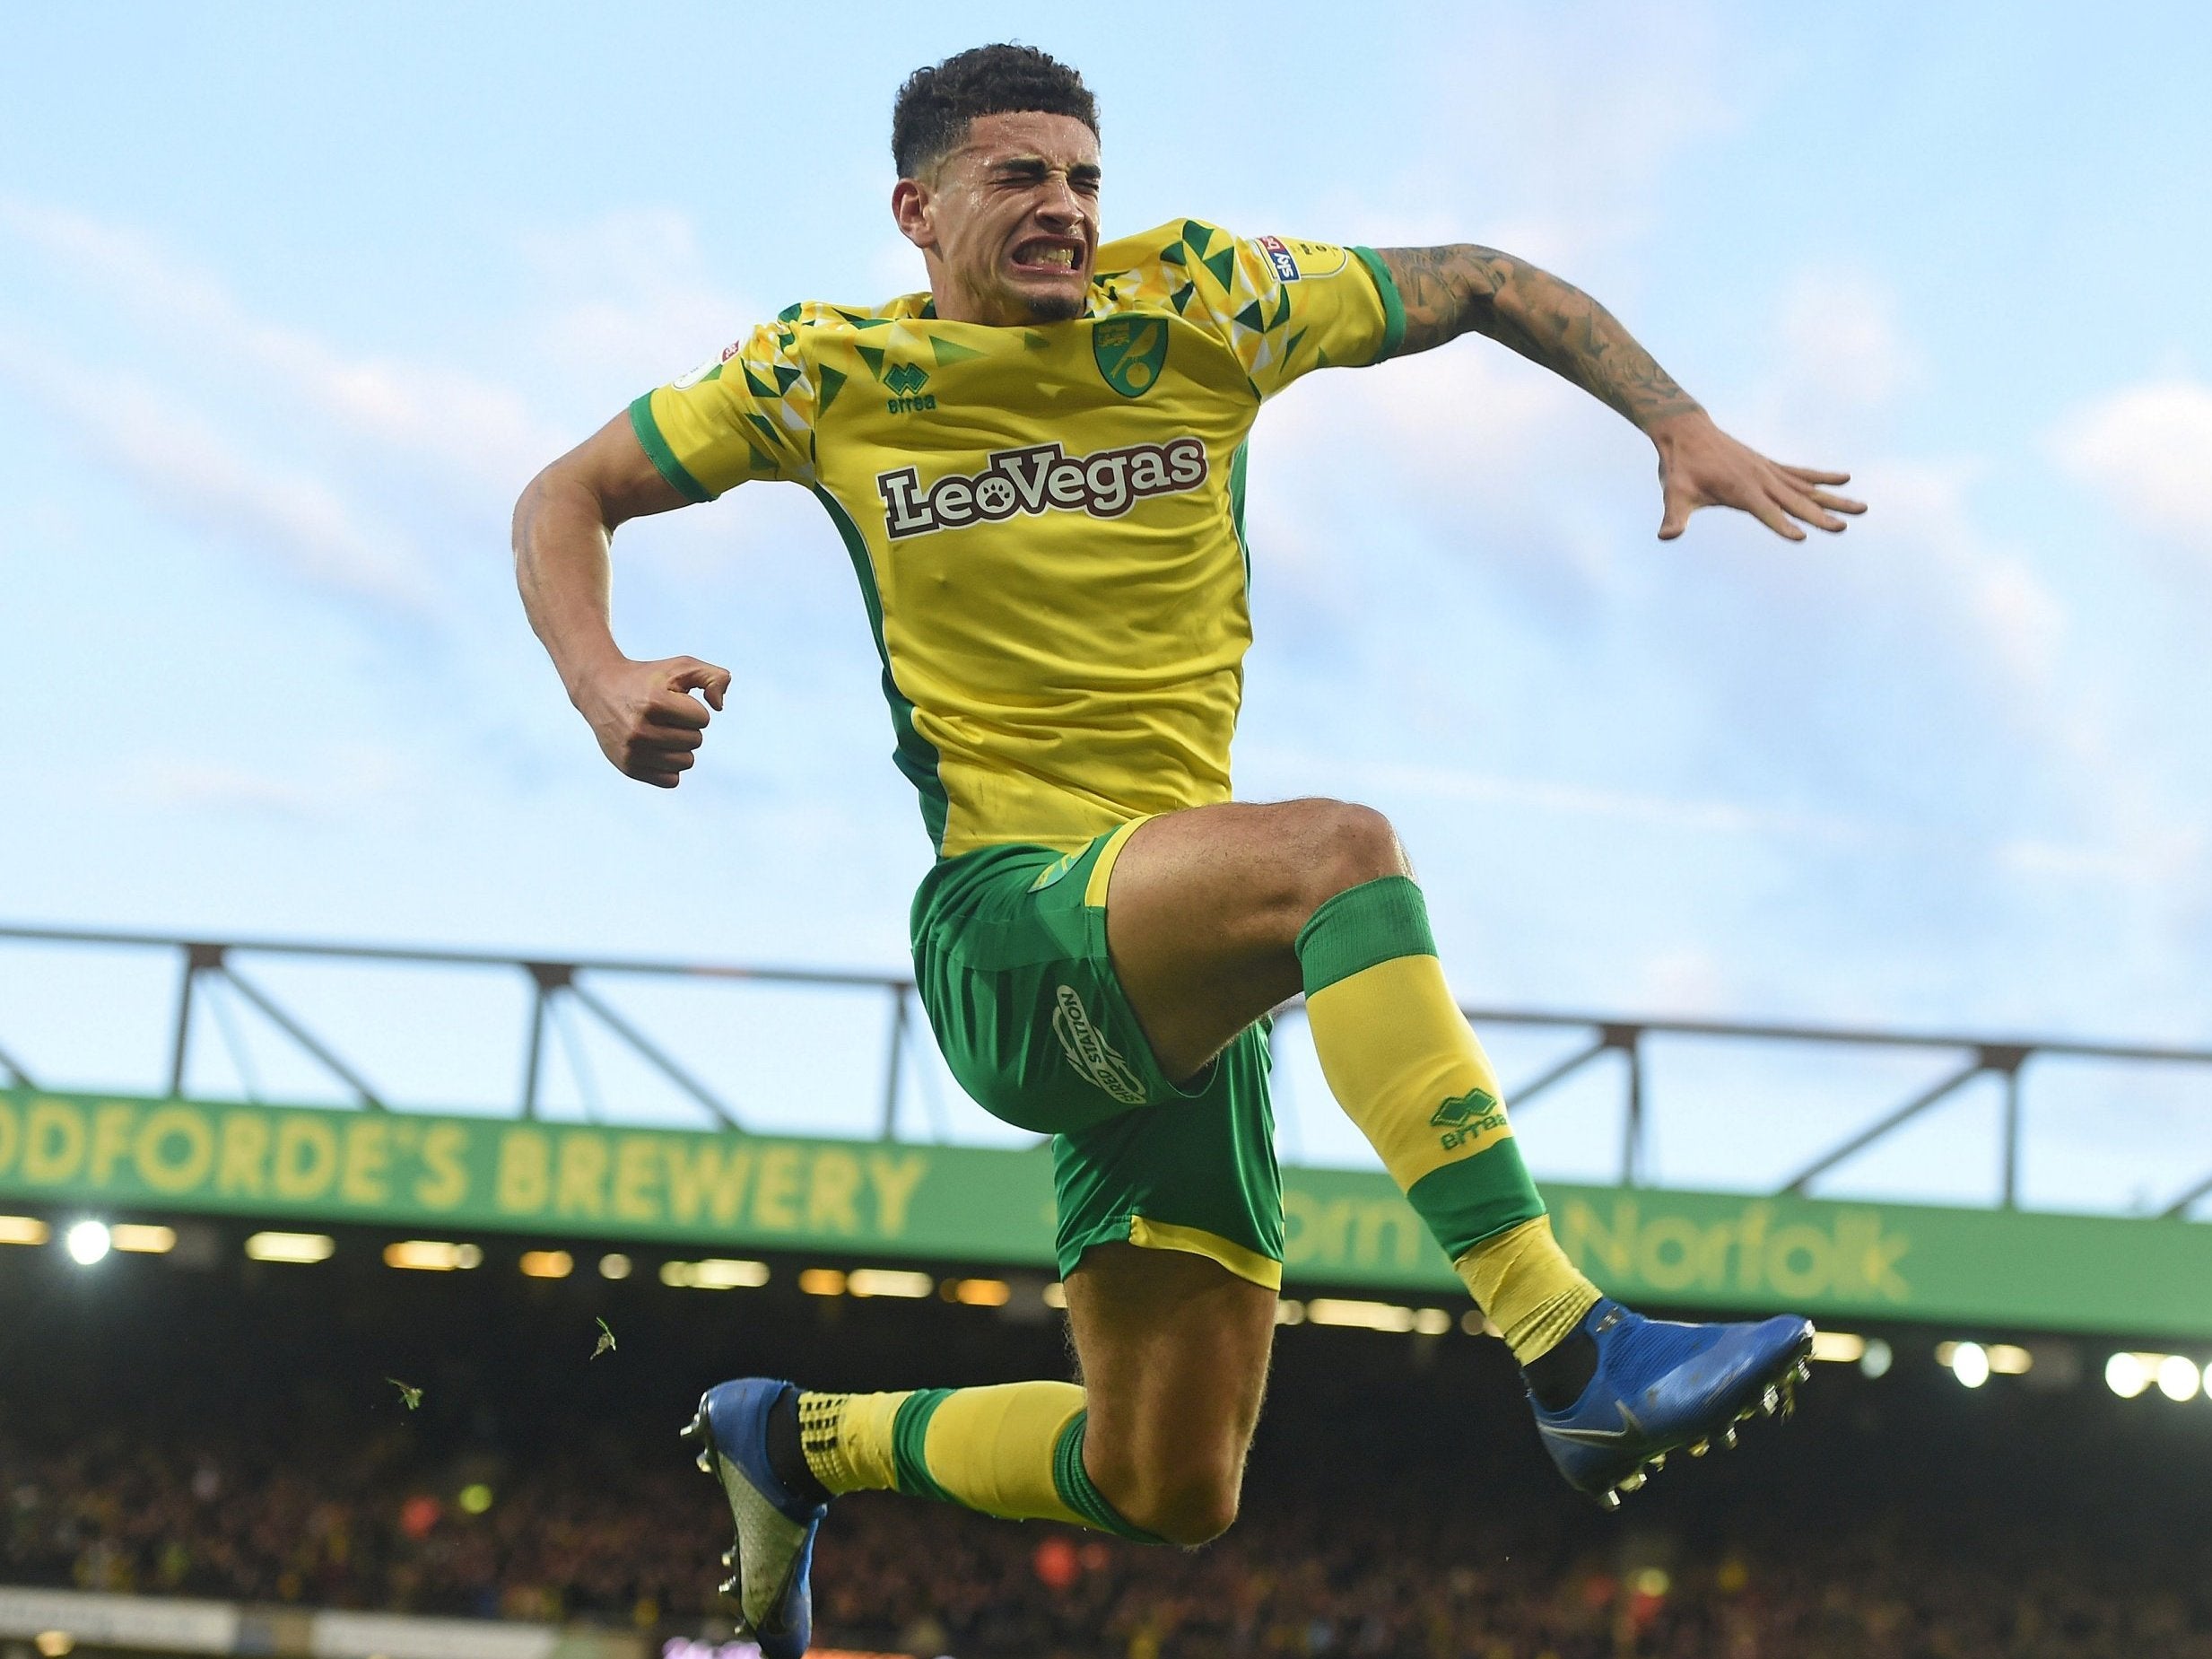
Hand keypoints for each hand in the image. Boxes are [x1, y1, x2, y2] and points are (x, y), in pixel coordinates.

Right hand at [573, 655, 730, 787]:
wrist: (600, 689)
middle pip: (695, 741)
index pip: (703, 719)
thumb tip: (718, 706)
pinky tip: (655, 748)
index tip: (674, 701)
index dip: (693, 709)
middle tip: (664, 716)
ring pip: (686, 762)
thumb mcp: (683, 667)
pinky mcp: (628, 768)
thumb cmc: (649, 678)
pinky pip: (671, 780)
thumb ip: (714, 678)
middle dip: (687, 727)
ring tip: (660, 731)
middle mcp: (640, 729)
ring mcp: (632, 751)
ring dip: (680, 747)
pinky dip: (670, 766)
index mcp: (654, 702)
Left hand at [1650, 412, 1865, 541]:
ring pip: (1807, 488)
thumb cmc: (1680, 467)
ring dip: (1834, 498)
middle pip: (1795, 501)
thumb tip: (1665, 535)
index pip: (1764, 511)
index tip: (1802, 537)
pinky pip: (1801, 473)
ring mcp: (1768, 471)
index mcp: (1739, 488)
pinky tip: (1845, 479)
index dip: (1780, 525)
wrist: (1686, 432)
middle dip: (1820, 516)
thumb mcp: (1674, 493)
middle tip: (1844, 527)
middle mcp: (1760, 478)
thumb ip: (1674, 516)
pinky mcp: (1770, 466)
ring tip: (1863, 508)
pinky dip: (1823, 477)